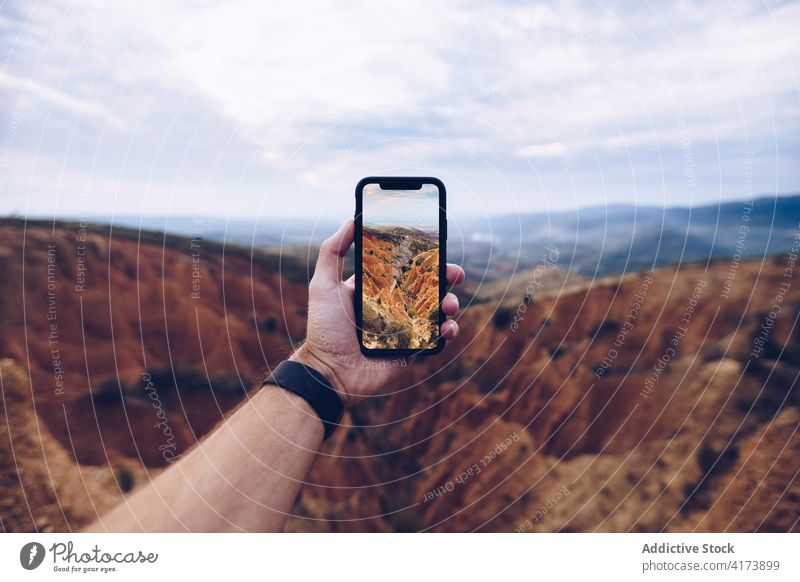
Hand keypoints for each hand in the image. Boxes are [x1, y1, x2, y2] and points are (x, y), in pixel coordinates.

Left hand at [291, 219, 464, 407]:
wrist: (329, 373)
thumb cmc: (323, 329)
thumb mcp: (322, 285)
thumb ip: (332, 251)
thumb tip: (351, 219)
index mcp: (376, 289)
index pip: (404, 268)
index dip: (423, 258)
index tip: (438, 247)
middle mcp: (393, 306)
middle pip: (427, 287)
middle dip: (446, 278)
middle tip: (455, 273)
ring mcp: (405, 328)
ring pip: (437, 311)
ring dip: (450, 303)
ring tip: (449, 304)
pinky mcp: (412, 350)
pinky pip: (436, 338)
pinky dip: (447, 331)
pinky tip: (447, 328)